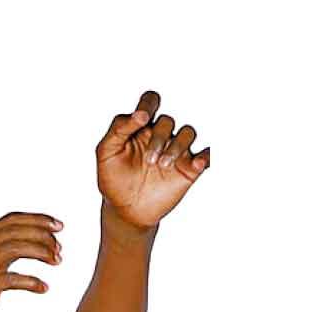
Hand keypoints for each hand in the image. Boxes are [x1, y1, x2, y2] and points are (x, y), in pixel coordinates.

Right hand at [0, 211, 62, 311]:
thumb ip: (0, 254)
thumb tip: (31, 242)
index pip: (9, 220)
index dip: (37, 219)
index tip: (58, 227)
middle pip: (14, 231)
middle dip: (42, 236)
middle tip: (60, 248)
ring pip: (13, 249)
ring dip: (40, 253)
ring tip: (56, 262)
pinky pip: (9, 279)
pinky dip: (31, 281)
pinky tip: (43, 287)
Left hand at [96, 91, 209, 231]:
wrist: (124, 210)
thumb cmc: (114, 179)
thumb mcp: (106, 153)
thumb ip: (118, 129)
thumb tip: (141, 114)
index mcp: (141, 127)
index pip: (150, 102)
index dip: (148, 104)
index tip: (142, 118)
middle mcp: (160, 135)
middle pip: (167, 121)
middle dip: (159, 138)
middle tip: (149, 160)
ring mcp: (175, 151)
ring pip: (187, 133)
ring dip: (177, 146)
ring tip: (163, 165)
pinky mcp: (188, 169)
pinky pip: (205, 156)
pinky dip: (204, 157)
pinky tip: (197, 163)